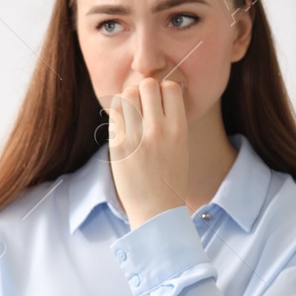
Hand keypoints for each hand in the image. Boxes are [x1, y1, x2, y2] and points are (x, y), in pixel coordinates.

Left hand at [107, 74, 188, 228]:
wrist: (156, 210)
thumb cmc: (170, 177)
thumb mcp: (181, 146)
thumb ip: (170, 120)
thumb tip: (156, 92)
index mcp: (179, 130)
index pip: (170, 87)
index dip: (164, 89)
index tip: (160, 101)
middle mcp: (158, 131)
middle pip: (147, 85)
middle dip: (144, 91)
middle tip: (142, 106)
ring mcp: (136, 138)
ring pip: (127, 95)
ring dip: (128, 99)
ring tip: (131, 113)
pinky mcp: (117, 146)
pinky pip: (114, 114)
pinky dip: (117, 114)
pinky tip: (122, 124)